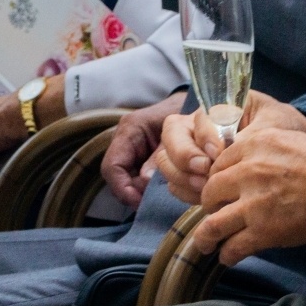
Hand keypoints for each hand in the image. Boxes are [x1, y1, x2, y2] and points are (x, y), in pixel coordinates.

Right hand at [100, 93, 186, 207]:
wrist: (192, 103)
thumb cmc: (184, 112)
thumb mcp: (176, 133)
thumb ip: (159, 156)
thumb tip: (145, 182)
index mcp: (129, 129)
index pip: (113, 166)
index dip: (123, 188)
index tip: (139, 201)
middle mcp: (124, 140)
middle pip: (117, 177)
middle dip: (132, 193)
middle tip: (152, 202)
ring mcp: (130, 150)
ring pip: (126, 180)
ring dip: (140, 192)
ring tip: (158, 198)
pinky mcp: (139, 158)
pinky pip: (136, 178)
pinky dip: (146, 188)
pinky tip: (160, 191)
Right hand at [155, 91, 305, 203]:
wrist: (291, 150)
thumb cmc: (282, 129)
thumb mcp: (273, 124)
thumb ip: (250, 134)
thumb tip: (227, 151)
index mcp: (217, 108)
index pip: (197, 119)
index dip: (203, 137)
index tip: (217, 153)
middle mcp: (197, 127)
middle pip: (171, 136)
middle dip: (183, 156)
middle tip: (206, 173)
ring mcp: (190, 151)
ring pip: (167, 160)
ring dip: (182, 177)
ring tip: (205, 192)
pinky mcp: (191, 175)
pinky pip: (175, 183)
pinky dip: (184, 193)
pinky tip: (203, 200)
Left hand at [191, 129, 305, 264]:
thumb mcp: (287, 141)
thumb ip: (260, 152)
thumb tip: (244, 170)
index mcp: (253, 145)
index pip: (218, 164)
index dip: (216, 180)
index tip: (220, 190)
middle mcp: (247, 173)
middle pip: (210, 192)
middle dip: (209, 205)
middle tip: (214, 213)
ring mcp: (253, 204)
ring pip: (213, 225)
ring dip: (206, 237)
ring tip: (205, 244)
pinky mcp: (264, 231)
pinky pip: (234, 247)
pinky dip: (228, 254)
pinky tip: (228, 257)